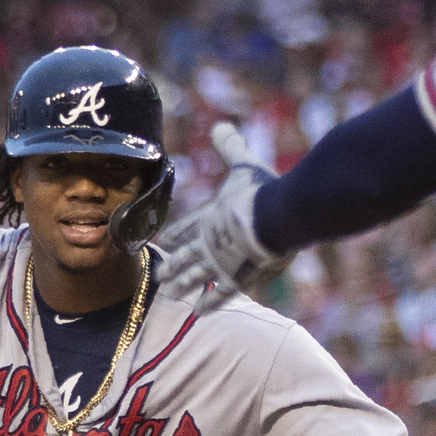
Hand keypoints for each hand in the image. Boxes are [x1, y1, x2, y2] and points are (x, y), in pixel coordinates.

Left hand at [159, 122, 288, 299]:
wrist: (275, 216)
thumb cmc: (261, 189)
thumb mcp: (243, 164)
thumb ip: (230, 148)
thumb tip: (220, 123)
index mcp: (211, 216)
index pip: (188, 227)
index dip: (176, 234)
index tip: (164, 242)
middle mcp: (211, 241)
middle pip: (188, 255)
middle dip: (174, 264)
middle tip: (160, 275)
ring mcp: (222, 261)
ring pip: (198, 275)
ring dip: (185, 283)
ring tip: (172, 291)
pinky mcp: (237, 277)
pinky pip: (221, 293)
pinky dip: (210, 301)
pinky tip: (199, 311)